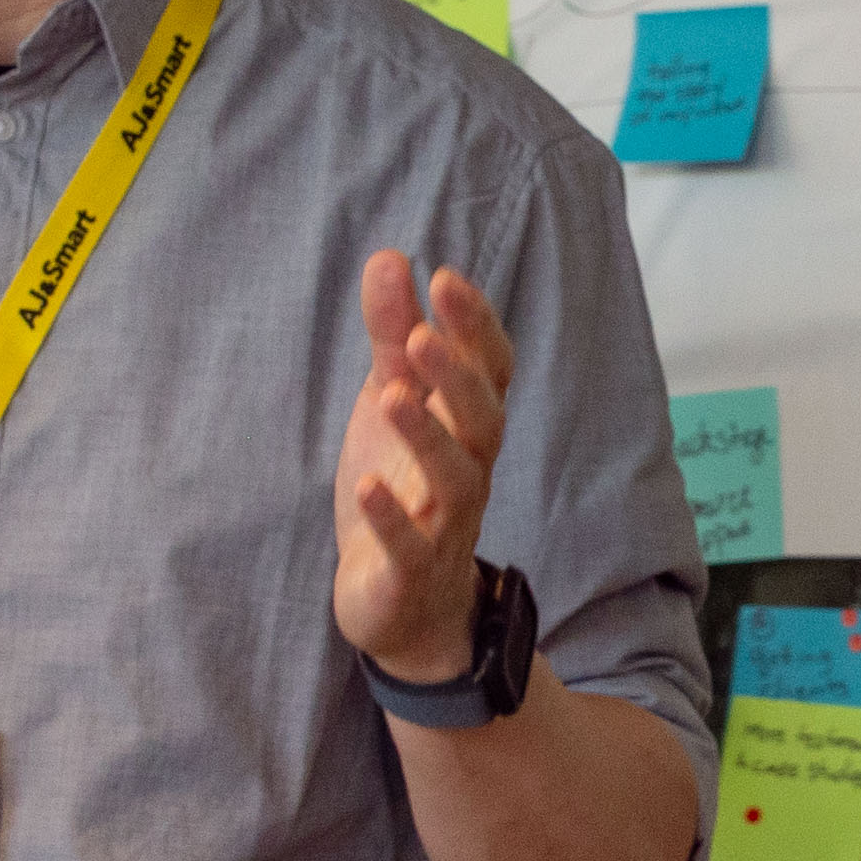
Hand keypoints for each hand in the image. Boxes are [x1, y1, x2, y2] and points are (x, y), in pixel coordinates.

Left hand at [333, 251, 509, 685]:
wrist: (402, 604)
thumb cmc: (403, 487)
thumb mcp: (390, 401)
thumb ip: (392, 335)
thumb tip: (391, 257)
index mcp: (466, 425)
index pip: (491, 369)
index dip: (475, 327)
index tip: (444, 279)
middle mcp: (468, 470)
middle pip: (484, 419)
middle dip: (458, 377)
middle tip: (421, 335)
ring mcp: (445, 523)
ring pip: (457, 479)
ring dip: (427, 437)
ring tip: (391, 396)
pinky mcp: (413, 571)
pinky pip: (411, 546)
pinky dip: (392, 518)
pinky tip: (370, 487)